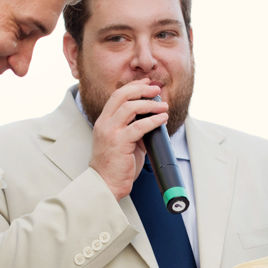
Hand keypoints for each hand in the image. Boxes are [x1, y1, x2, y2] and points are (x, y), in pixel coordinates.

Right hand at [87, 79, 168, 200]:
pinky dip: (153, 120)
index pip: (117, 96)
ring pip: (131, 107)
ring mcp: (111, 132)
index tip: (147, 83)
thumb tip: (152, 123)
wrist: (105, 184)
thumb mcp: (123, 143)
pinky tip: (162, 119)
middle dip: (141, 89)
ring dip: (150, 104)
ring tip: (163, 106)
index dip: (133, 86)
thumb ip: (134, 131)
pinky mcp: (119, 143)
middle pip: (122, 95)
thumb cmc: (115, 166)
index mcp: (104, 121)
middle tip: (156, 90)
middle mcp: (105, 124)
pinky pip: (139, 126)